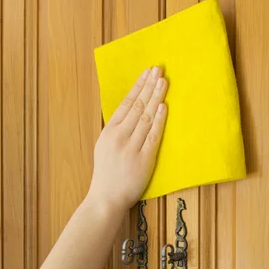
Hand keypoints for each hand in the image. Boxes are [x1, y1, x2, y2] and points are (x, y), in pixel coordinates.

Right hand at [86, 67, 167, 211]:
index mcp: (109, 131)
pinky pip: (153, 136)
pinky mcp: (144, 159)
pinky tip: (164, 107)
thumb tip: (131, 110)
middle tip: (159, 69)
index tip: (147, 72)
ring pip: (146, 117)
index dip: (138, 86)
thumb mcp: (104, 146)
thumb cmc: (107, 174)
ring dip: (156, 97)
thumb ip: (116, 130)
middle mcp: (119, 136)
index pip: (126, 103)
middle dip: (149, 86)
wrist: (106, 199)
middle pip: (137, 106)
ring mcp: (131, 147)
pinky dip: (159, 120)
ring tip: (164, 81)